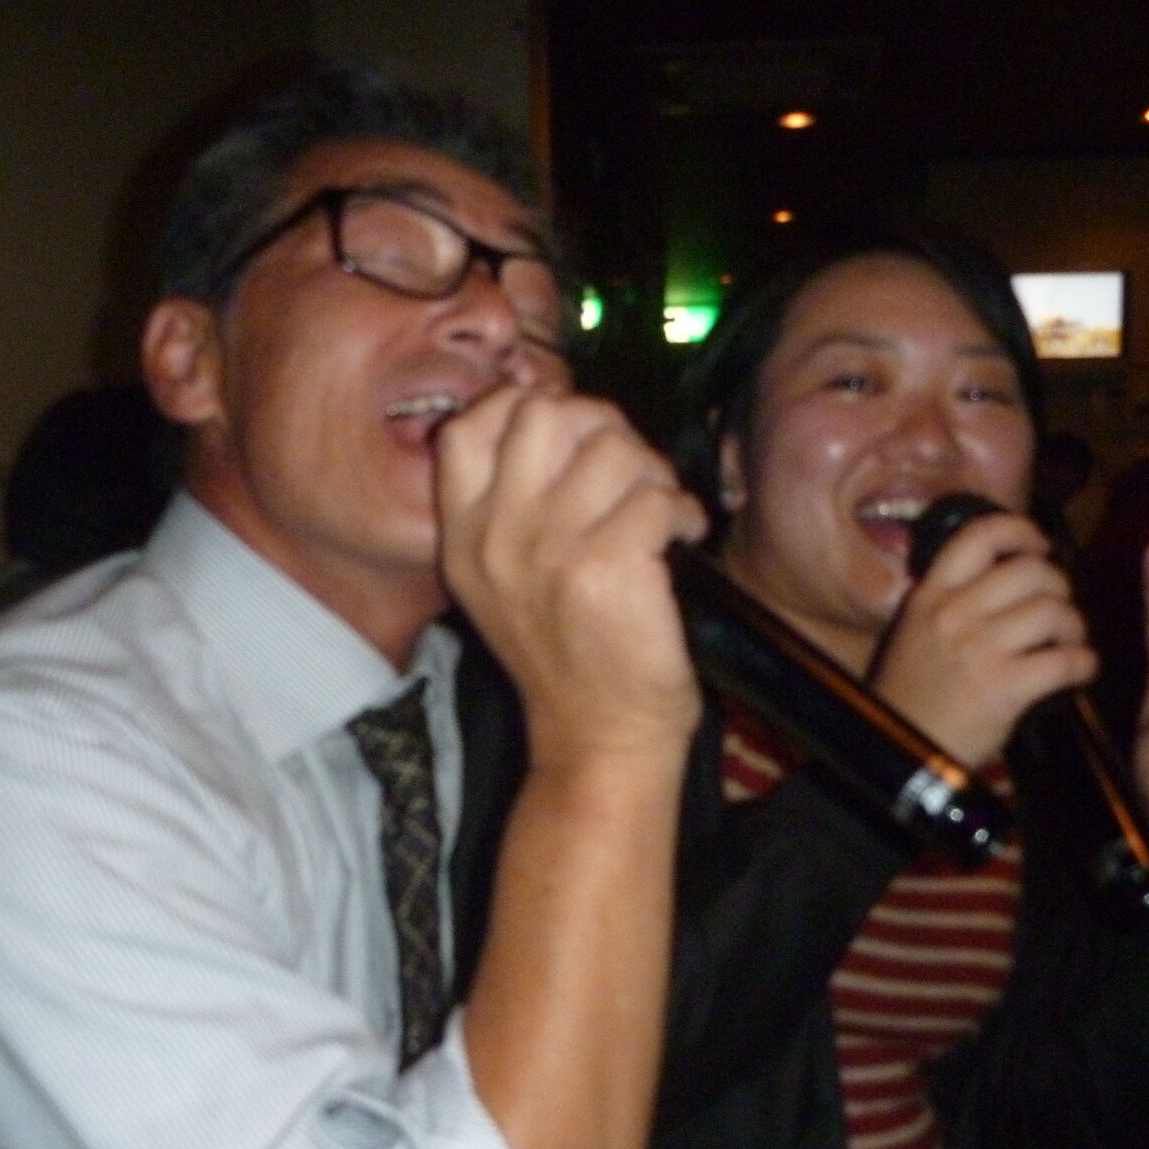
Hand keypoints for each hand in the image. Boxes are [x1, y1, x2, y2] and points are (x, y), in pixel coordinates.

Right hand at [437, 386, 707, 766]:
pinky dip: (684, 513)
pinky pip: (657, 496)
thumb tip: (558, 414)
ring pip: (613, 447)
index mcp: (464, 537)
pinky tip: (682, 541)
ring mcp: (549, 550)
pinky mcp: (608, 568)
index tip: (572, 438)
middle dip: (601, 428)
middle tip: (628, 473)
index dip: (525, 409)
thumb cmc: (568, 655)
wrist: (597, 739)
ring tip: (660, 515)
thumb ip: (511, 503)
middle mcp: (496, 537)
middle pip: (543, 414)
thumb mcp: (503, 582)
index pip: (467, 428)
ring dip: (653, 473)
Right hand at [871, 510, 1095, 767]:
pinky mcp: (1005, 687)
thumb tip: (1006, 576)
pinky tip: (1081, 670)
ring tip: (1069, 642)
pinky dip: (1085, 663)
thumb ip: (950, 601)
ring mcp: (980, 649)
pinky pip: (1066, 660)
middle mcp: (954, 614)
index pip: (978, 536)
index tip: (1038, 544)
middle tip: (1059, 606)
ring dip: (1074, 626)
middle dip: (1058, 586)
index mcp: (928, 596)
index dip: (1020, 530)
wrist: (898, 754)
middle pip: (1030, 570)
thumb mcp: (914, 634)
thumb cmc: (909, 697)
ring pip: (1053, 611)